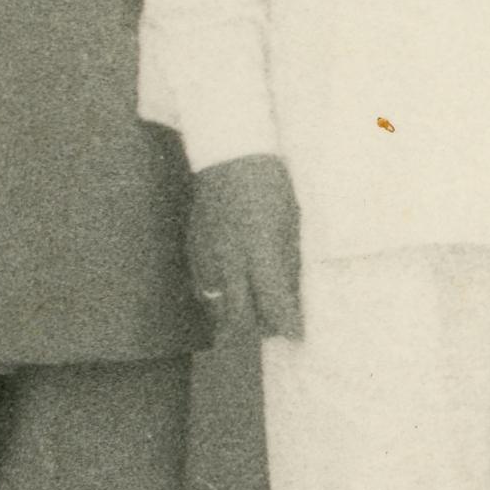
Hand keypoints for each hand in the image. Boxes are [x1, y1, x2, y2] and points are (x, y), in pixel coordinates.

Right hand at [194, 153, 307, 349]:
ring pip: (217, 306)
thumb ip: (287, 262)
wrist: (229, 155)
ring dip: (237, 315)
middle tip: (276, 326)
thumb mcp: (290, 222)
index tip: (297, 335)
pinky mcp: (193, 251)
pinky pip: (203, 288)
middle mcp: (229, 260)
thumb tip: (289, 296)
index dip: (286, 325)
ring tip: (256, 308)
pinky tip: (234, 287)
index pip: (272, 303)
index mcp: (259, 250)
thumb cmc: (269, 184)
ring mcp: (206, 257)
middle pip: (239, 317)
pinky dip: (219, 296)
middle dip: (259, 329)